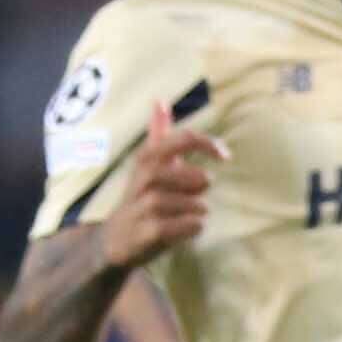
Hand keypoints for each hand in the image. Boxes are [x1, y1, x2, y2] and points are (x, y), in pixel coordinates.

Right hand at [103, 98, 221, 270]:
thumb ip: (158, 135)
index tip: (225, 156)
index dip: (207, 144)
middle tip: (192, 193)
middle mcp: (144, 180)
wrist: (116, 240)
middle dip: (199, 186)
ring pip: (192, 204)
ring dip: (196, 210)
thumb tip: (160, 101)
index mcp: (147, 159)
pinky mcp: (151, 231)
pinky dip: (193, 228)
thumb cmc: (140, 198)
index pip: (181, 140)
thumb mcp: (147, 165)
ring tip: (186, 214)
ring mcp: (146, 206)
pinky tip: (186, 228)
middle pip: (193, 176)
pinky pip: (188, 226)